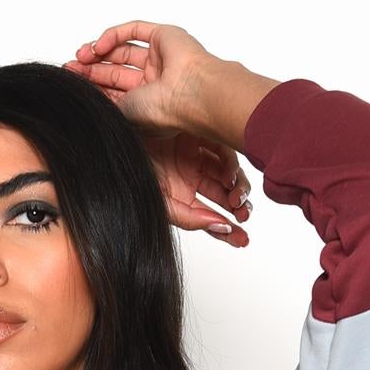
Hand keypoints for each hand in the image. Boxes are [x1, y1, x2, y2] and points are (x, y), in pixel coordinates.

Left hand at [61, 19, 252, 244]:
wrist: (201, 102)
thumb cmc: (186, 129)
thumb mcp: (157, 163)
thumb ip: (149, 185)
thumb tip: (150, 215)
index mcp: (152, 112)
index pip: (118, 102)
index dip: (96, 98)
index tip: (71, 99)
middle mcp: (156, 86)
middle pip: (116, 76)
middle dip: (90, 75)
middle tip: (66, 74)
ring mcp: (161, 60)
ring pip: (121, 54)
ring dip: (95, 56)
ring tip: (75, 60)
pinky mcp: (166, 37)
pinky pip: (133, 31)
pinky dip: (111, 36)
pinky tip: (94, 48)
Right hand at [139, 131, 251, 247]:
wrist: (126, 128)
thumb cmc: (133, 162)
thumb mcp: (160, 199)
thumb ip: (188, 217)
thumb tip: (219, 226)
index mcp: (179, 193)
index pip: (207, 215)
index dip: (226, 230)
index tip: (241, 241)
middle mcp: (191, 175)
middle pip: (223, 196)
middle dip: (238, 209)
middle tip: (244, 218)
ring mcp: (198, 155)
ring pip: (229, 176)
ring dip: (238, 190)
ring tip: (237, 201)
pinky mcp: (203, 134)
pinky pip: (225, 153)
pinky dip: (231, 167)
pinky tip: (229, 179)